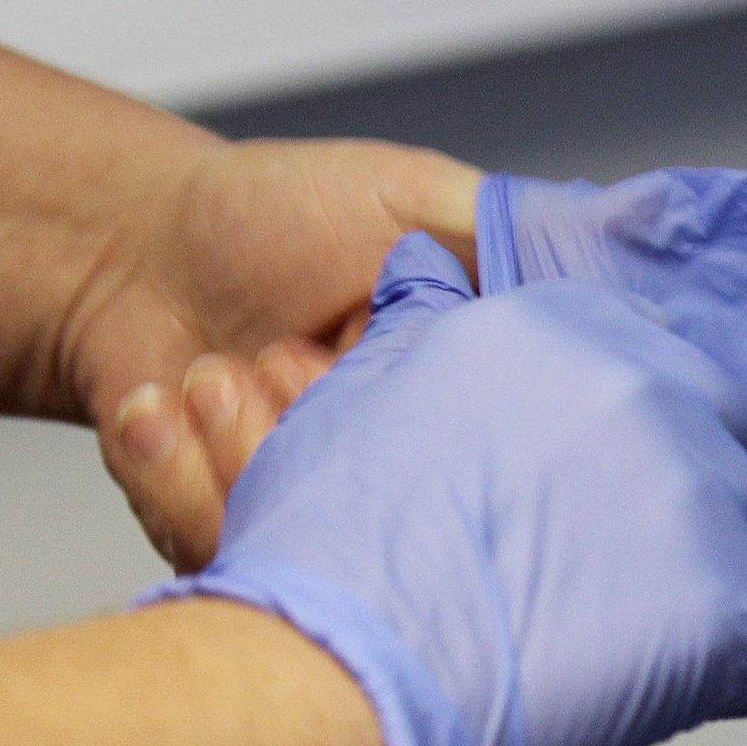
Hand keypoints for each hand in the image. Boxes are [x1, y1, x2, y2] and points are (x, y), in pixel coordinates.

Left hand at [63, 139, 481, 568]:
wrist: (128, 243)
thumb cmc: (268, 214)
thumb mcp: (412, 194)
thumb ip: (508, 236)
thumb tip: (619, 275)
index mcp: (446, 399)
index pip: (483, 455)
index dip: (431, 427)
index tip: (368, 359)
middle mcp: (384, 469)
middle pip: (395, 519)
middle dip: (324, 437)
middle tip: (287, 356)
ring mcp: (306, 511)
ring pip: (304, 546)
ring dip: (241, 448)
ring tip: (215, 372)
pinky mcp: (223, 538)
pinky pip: (212, 551)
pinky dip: (175, 468)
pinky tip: (161, 400)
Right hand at [147, 234, 746, 745]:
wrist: (331, 674)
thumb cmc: (328, 557)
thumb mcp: (356, 393)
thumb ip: (417, 323)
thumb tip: (427, 268)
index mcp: (561, 328)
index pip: (660, 364)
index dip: (633, 440)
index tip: (595, 493)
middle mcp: (644, 390)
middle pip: (733, 440)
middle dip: (692, 503)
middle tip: (612, 576)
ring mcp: (698, 495)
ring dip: (715, 589)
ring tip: (623, 644)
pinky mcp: (732, 604)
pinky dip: (732, 673)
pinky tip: (651, 690)